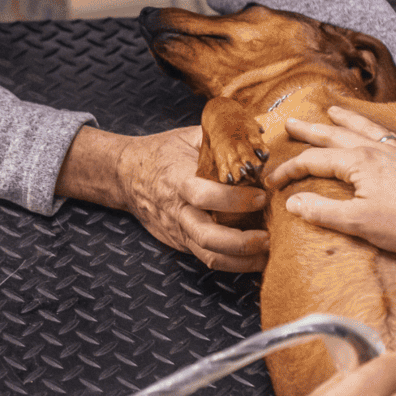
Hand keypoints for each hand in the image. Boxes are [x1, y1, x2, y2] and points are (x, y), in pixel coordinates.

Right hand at [116, 126, 267, 271]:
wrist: (126, 176)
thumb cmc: (162, 153)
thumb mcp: (189, 137)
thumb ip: (221, 137)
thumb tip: (259, 131)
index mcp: (179, 180)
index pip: (204, 195)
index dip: (235, 199)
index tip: (262, 195)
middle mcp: (178, 210)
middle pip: (208, 236)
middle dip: (241, 242)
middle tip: (269, 236)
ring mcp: (179, 230)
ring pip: (209, 255)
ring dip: (241, 261)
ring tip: (268, 255)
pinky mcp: (181, 243)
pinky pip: (207, 258)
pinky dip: (233, 263)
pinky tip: (254, 260)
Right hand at [267, 107, 395, 251]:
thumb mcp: (358, 223)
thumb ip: (322, 212)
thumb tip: (293, 202)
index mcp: (358, 162)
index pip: (313, 162)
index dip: (289, 171)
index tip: (273, 183)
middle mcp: (374, 149)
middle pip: (334, 135)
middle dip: (309, 130)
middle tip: (290, 123)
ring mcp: (394, 150)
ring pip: (361, 128)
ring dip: (342, 120)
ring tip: (331, 110)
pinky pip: (385, 133)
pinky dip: (372, 127)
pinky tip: (373, 130)